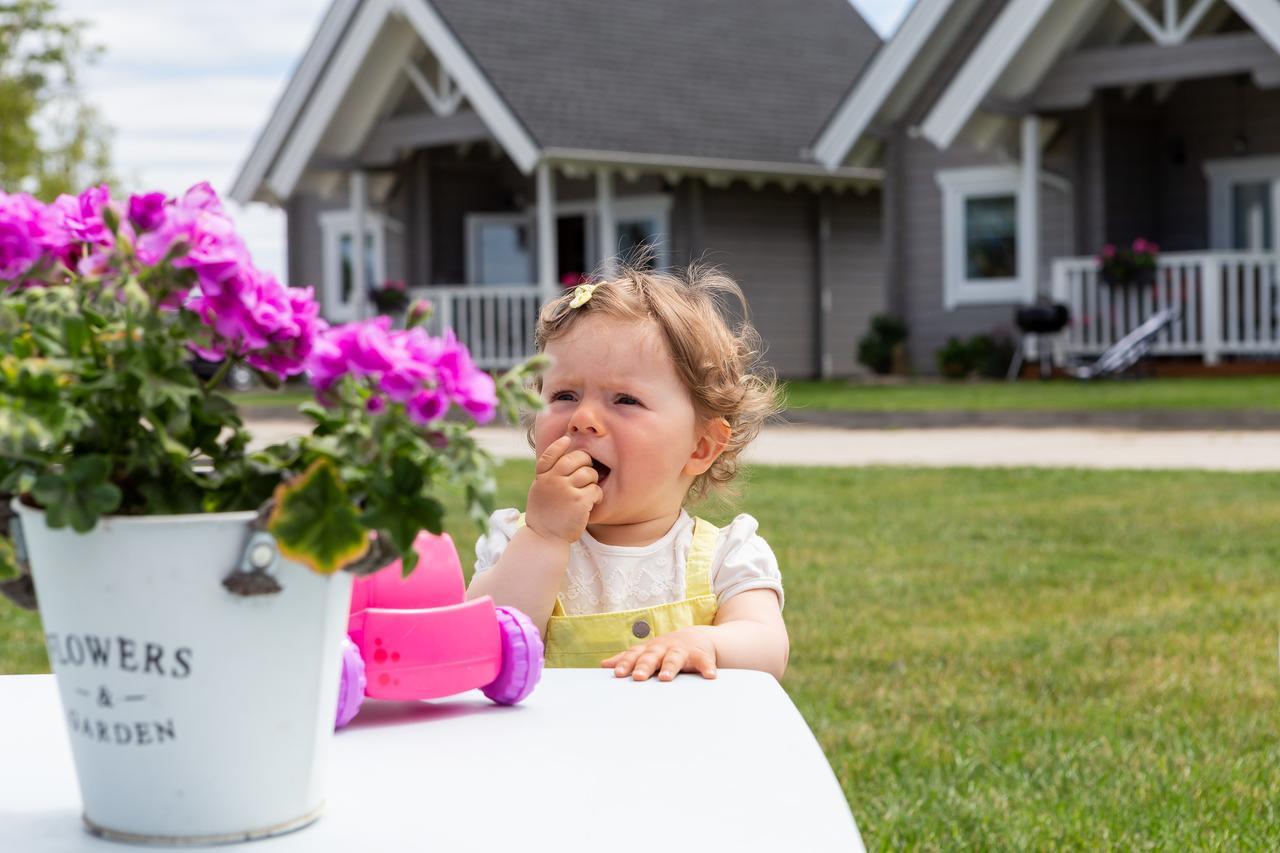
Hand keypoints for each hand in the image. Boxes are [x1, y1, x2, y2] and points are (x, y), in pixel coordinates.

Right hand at [525, 435, 601, 543]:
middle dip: (586, 463)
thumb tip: (563, 457)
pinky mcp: (579, 502)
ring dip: (593, 480)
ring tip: (589, 491)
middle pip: (576, 458)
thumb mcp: (539, 491)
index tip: (567, 440)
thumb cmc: (544, 516)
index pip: (550, 454)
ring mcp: (566, 490)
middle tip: (587, 473)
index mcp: (542, 477)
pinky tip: (592, 503)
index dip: (559, 445)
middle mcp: (553, 480)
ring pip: (589, 473)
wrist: (544, 539)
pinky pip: (596, 489)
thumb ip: (548, 476)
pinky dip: (597, 496)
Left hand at [602, 627, 717, 680]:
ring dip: (670, 667)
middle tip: (638, 677)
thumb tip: (603, 665)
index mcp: (649, 650)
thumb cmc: (665, 649)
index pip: (634, 655)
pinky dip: (707, 668)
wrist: (695, 637)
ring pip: (674, 658)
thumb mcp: (646, 652)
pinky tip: (710, 676)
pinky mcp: (700, 655)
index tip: (618, 673)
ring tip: (665, 678)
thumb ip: (628, 659)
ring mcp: (681, 651)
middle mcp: (663, 648)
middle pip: (652, 656)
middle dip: (645, 666)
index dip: (626, 663)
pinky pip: (704, 661)